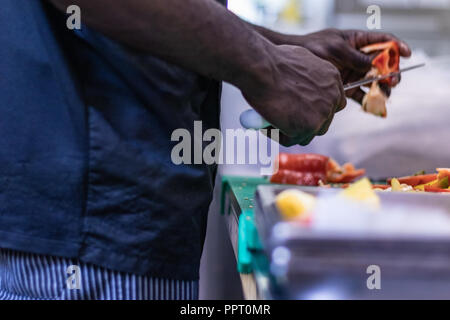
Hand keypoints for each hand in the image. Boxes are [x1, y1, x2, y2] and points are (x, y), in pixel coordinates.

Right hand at [240, 45, 345, 145]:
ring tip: (272, 121)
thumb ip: (308, 77)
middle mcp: (332, 96)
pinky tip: (267, 124)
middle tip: (284, 118)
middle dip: (304, 123)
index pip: (334, 104)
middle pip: (323, 123)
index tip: (301, 110)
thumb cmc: (272, 61)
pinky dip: (277, 135)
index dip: (316, 110)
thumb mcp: (300, 61)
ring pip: (307, 135)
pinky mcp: (308, 127)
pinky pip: (291, 139)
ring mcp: (322, 113)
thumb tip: (300, 87)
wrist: (262, 68)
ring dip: (290, 132)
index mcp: (332, 79)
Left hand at [281, 29, 410, 103]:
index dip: (397, 46)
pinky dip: (367, 101)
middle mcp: (359, 58)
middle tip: (393, 80)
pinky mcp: (346, 87)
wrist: (294, 63)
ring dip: (381, 89)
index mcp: (358, 41)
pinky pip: (360, 94)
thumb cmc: (313, 47)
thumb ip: (354, 56)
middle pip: (383, 65)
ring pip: (374, 82)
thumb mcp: (334, 47)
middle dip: (391, 73)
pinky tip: (372, 106)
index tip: (407, 53)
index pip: (383, 41)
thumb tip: (374, 65)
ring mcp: (353, 73)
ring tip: (383, 95)